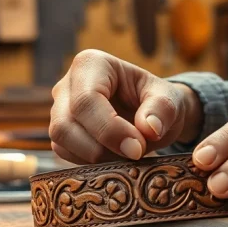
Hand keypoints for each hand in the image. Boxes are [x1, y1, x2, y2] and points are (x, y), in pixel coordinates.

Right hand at [49, 50, 202, 162]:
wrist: (151, 115)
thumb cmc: (156, 101)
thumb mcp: (169, 99)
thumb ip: (162, 110)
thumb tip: (149, 129)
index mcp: (92, 64)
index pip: (87, 100)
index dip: (110, 130)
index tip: (137, 148)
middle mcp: (67, 84)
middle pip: (65, 124)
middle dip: (100, 148)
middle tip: (134, 154)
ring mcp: (58, 108)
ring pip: (61, 141)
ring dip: (95, 157)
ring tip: (126, 154)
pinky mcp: (59, 132)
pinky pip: (64, 152)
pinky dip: (89, 162)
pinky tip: (113, 156)